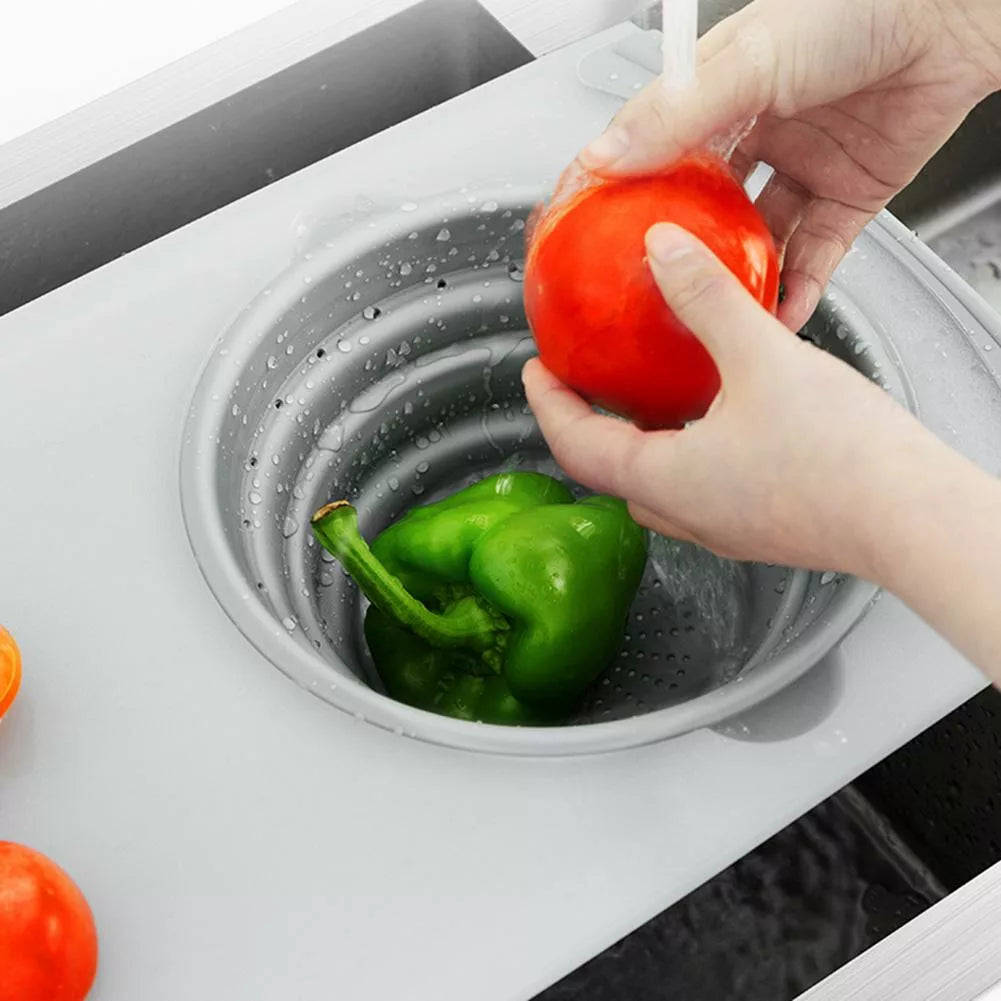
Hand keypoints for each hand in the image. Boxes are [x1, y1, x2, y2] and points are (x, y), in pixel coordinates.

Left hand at [523, 223, 1000, 676]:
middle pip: (610, 470)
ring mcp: (724, 528)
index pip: (575, 444)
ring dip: (642, 440)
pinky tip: (722, 414)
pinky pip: (702, 487)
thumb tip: (663, 250)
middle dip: (589, 424)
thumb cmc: (841, 460)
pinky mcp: (762, 527)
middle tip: (587, 382)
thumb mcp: (761, 358)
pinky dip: (689, 450)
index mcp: (664, 480)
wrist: (914, 518)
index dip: (546, 404)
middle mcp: (686, 514)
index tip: (536, 372)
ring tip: (650, 392)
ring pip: (658, 482)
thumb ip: (705, 298)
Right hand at [580, 0, 1000, 329]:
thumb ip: (676, 114)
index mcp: (719, 92)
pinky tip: (778, 312)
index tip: (580, 227)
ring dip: (736, 278)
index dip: (614, 187)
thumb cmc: (856, 9)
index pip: (650, 147)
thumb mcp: (750, 60)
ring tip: (711, 315)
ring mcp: (801, 167)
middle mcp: (757, 131)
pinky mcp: (847, 196)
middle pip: (700, 204)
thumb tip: (606, 157)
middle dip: (676, 246)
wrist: (954, 15)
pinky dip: (798, 288)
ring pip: (754, 239)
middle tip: (648, 285)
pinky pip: (814, 253)